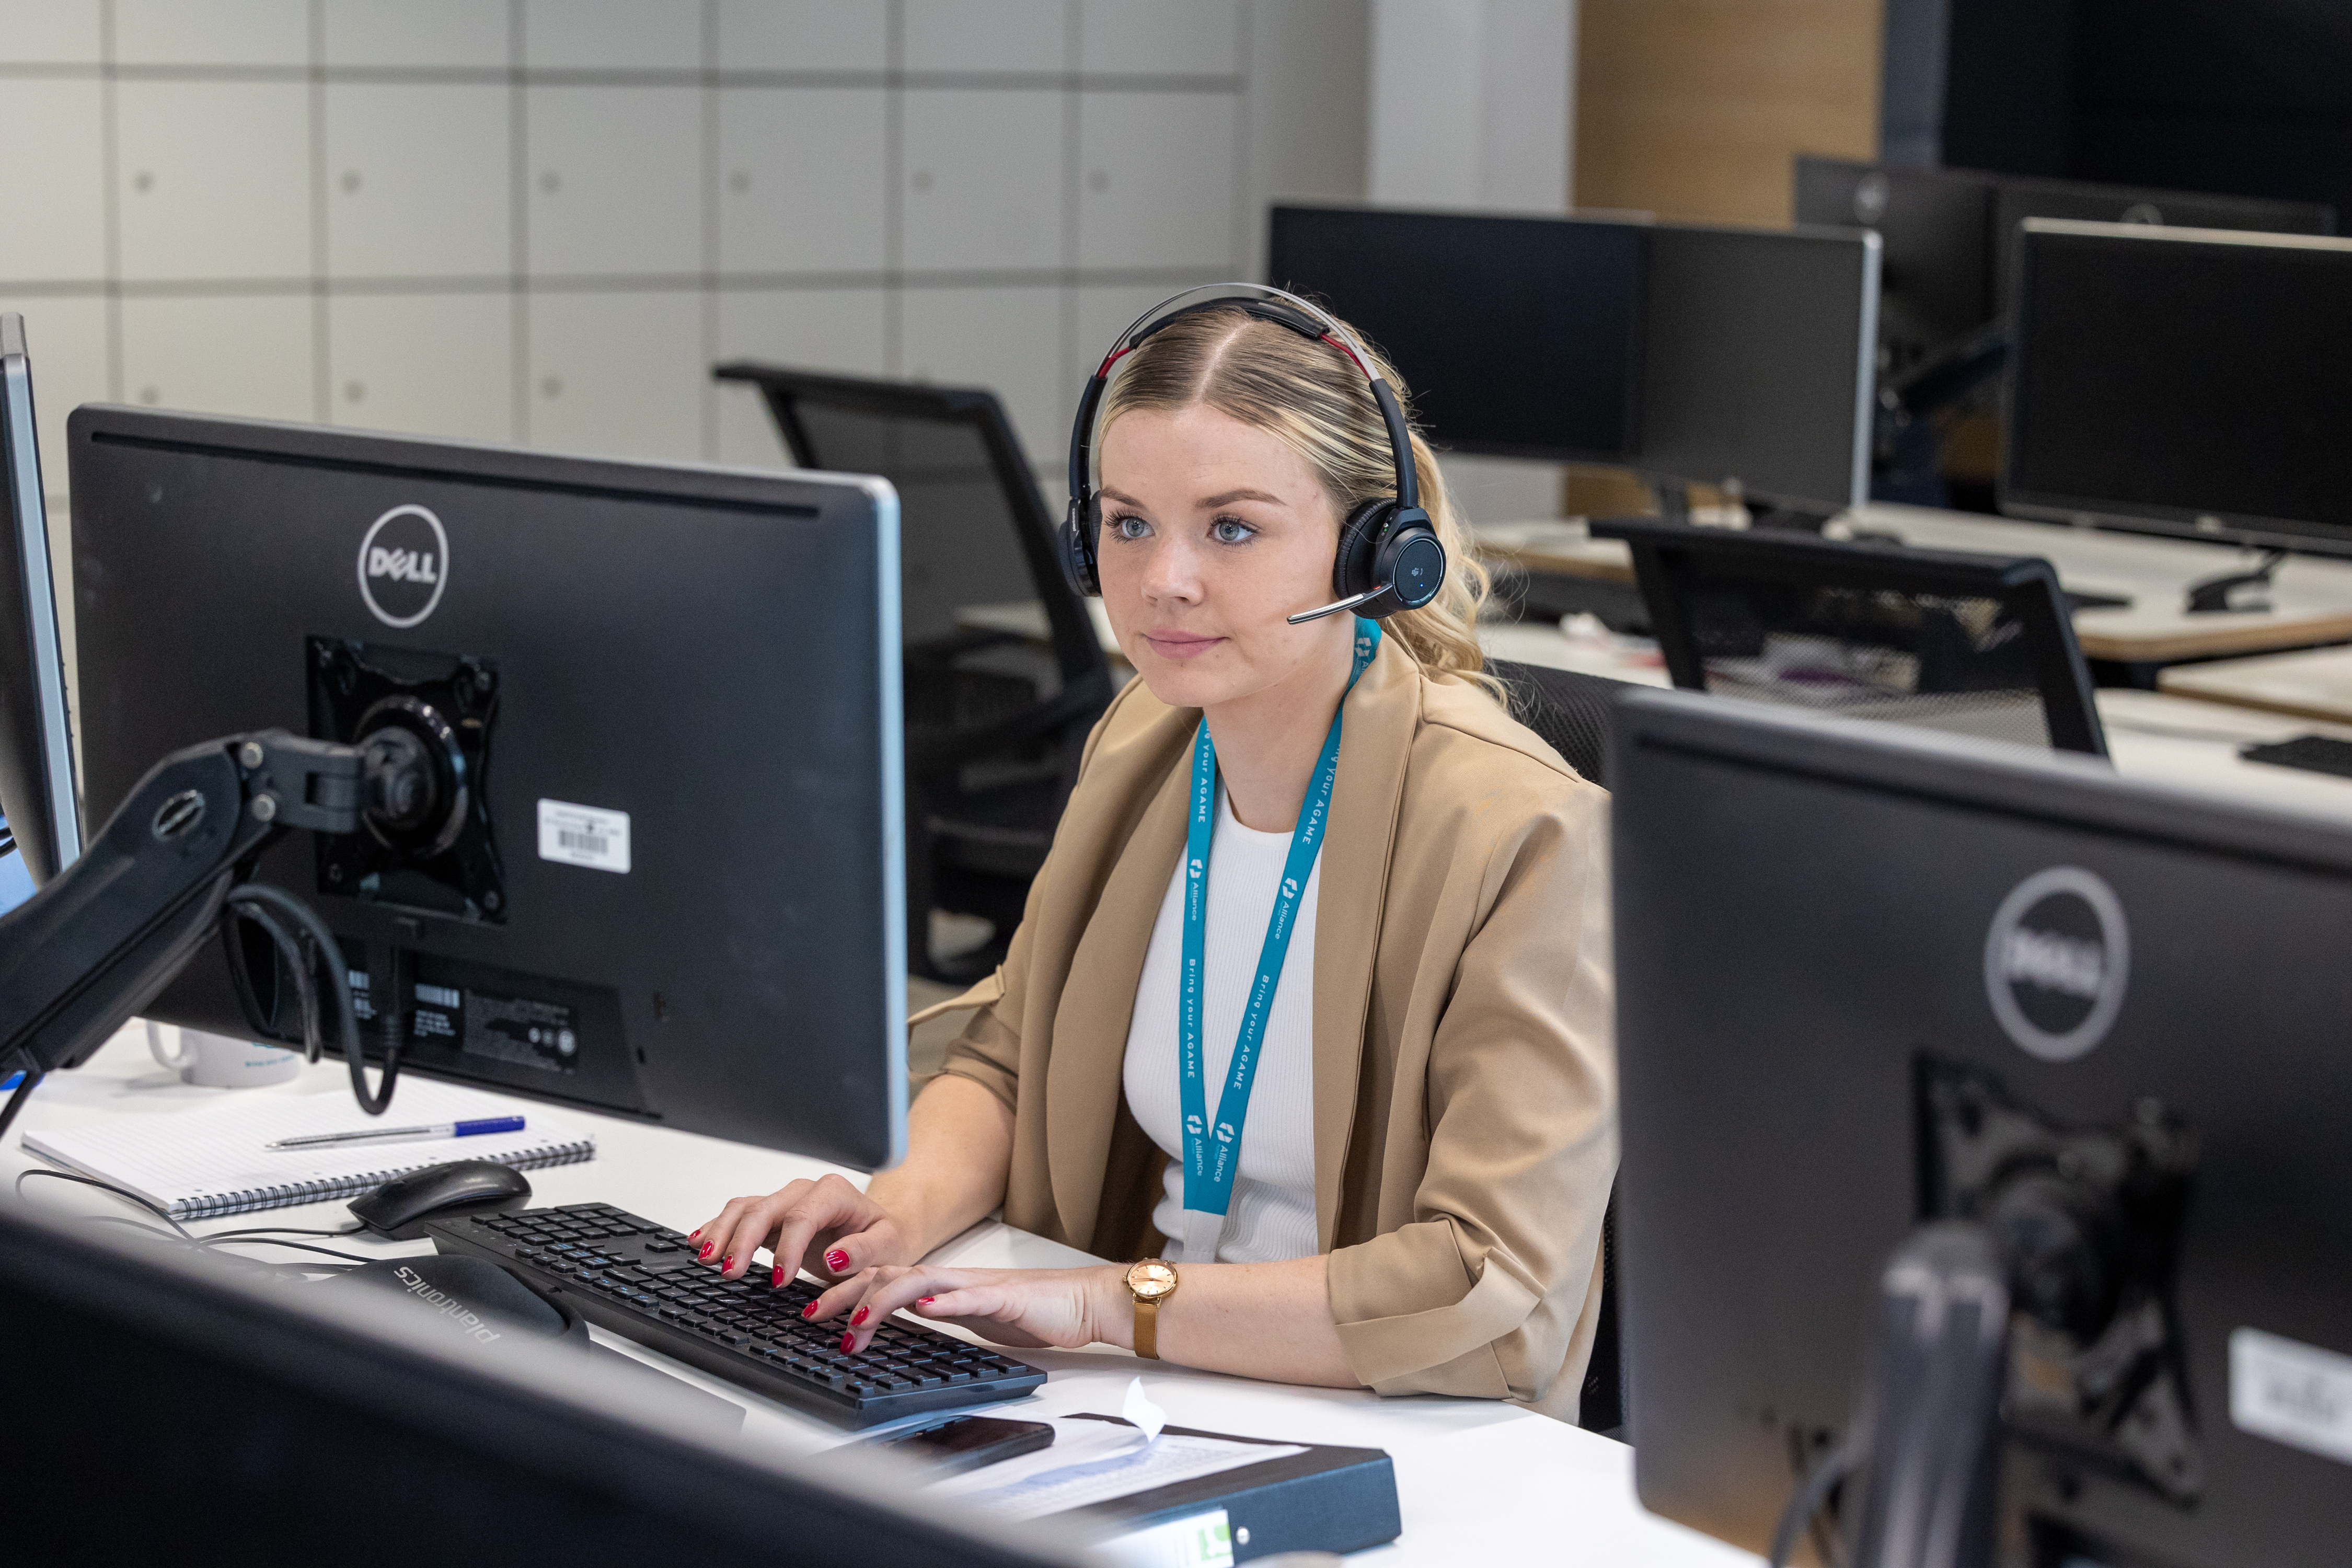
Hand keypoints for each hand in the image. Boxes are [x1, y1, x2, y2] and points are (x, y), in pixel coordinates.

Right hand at [690, 1172, 919, 1286]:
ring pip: (745, 1207)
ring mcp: (785, 1201)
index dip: (788, 1249)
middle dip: (743, 1240)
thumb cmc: (883, 1240)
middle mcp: (805, 1191)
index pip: (803, 1216)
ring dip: (723, 1231)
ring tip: (706, 1259)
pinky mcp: (771, 1215)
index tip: (779, 1282)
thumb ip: (864, 1252)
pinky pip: (739, 1214)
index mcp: (835, 1194)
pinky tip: (699, 1241)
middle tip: (729, 1273)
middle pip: (766, 1208)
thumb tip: (835, 1256)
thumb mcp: (887, 1249)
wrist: (877, 1233)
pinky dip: (717, 1226)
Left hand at [807, 1263, 1128, 1356]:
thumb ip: (933, 1314)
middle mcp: (951, 1279)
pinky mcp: (1004, 1298)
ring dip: (882, 1301)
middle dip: (844, 1295)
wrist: (1080, 1302)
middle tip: (811, 1315)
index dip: (842, 1293)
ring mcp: (975, 1286)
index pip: (880, 1281)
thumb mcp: (967, 1316)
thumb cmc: (1029, 1311)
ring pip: (917, 1283)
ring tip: (855, 1322)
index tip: (811, 1314)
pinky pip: (969, 1297)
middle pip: (887, 1276)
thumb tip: (893, 1322)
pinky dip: (944, 1302)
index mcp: (939, 1285)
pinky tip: (924, 1308)